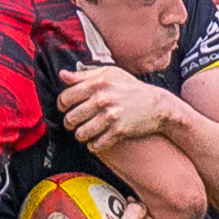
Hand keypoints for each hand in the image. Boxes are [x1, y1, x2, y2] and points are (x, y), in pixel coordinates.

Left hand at [59, 65, 175, 151]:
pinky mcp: (118, 131)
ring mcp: (110, 116)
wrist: (157, 104)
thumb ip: (83, 75)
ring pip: (81, 134)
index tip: (65, 108)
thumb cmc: (130, 87)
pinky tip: (96, 140)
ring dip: (81, 135)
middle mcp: (102, 99)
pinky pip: (96, 145)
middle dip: (70, 123)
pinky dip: (93, 145)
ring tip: (85, 132)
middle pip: (71, 117)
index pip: (66, 97)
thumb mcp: (109, 74)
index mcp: (98, 83)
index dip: (62, 105)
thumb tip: (62, 75)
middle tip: (74, 123)